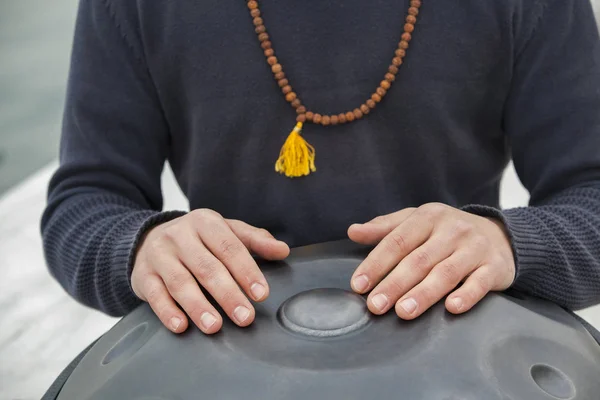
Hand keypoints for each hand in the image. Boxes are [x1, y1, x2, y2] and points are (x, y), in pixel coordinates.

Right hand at [131, 209, 289, 333]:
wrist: (148, 238)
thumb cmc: (197, 239)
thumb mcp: (226, 231)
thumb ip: (255, 240)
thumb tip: (283, 250)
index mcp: (205, 222)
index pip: (229, 247)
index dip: (246, 271)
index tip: (261, 294)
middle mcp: (180, 236)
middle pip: (207, 267)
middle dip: (228, 294)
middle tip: (245, 316)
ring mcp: (159, 255)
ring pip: (180, 282)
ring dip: (198, 306)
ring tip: (215, 326)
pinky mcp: (142, 275)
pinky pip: (154, 295)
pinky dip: (167, 312)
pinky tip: (181, 326)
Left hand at [348, 203, 514, 318]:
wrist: (500, 235)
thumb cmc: (446, 231)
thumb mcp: (416, 221)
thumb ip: (385, 228)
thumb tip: (352, 231)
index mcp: (428, 217)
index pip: (397, 241)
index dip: (376, 264)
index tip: (358, 285)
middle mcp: (452, 230)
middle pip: (418, 260)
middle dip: (394, 284)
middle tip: (375, 305)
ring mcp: (474, 248)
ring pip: (446, 272)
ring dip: (423, 293)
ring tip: (404, 311)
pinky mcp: (494, 267)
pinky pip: (480, 283)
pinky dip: (466, 295)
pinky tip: (451, 308)